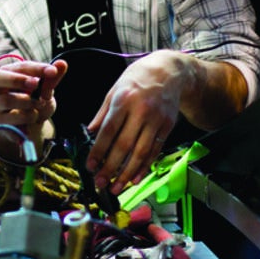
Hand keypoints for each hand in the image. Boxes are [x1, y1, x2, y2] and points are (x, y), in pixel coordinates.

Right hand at [0, 60, 67, 143]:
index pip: (20, 67)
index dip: (37, 68)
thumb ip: (52, 78)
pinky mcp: (0, 121)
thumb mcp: (44, 88)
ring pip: (6, 100)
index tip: (53, 71)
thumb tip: (62, 64)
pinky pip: (13, 118)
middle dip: (18, 80)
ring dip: (28, 102)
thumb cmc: (34, 99)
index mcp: (7, 72)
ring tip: (40, 104)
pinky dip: (29, 117)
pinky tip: (35, 116)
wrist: (29, 124)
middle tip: (36, 84)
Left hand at [86, 51, 195, 193]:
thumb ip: (102, 112)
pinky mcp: (167, 126)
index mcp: (123, 100)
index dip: (98, 151)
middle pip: (124, 145)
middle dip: (111, 168)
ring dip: (127, 173)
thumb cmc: (138, 78)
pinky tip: (135, 178)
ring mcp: (156, 119)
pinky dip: (144, 166)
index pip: (108, 131)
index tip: (90, 166)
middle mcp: (140, 110)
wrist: (169, 71)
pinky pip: (154, 150)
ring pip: (141, 152)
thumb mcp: (115, 89)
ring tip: (117, 188)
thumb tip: (90, 132)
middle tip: (100, 183)